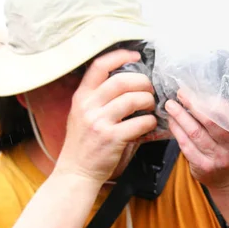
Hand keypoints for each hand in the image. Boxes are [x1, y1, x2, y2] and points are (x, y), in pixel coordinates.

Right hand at [53, 49, 157, 183]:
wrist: (76, 171)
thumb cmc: (85, 144)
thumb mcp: (82, 115)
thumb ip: (100, 99)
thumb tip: (131, 85)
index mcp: (81, 97)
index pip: (99, 66)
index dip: (119, 56)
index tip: (135, 56)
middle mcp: (88, 106)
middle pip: (121, 81)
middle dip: (142, 82)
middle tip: (150, 88)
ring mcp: (99, 122)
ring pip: (132, 100)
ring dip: (148, 101)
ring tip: (151, 106)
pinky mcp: (112, 138)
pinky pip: (139, 123)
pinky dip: (150, 121)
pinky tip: (150, 124)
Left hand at [165, 88, 228, 189]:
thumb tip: (208, 93)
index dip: (213, 101)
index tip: (199, 90)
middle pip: (211, 122)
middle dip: (193, 104)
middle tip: (182, 92)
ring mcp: (220, 160)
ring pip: (195, 133)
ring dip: (180, 116)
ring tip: (171, 104)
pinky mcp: (204, 168)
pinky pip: (186, 146)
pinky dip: (177, 131)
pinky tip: (172, 121)